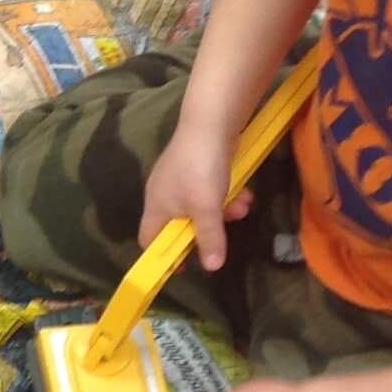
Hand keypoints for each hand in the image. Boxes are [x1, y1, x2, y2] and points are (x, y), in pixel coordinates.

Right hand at [141, 119, 249, 270]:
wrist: (209, 124)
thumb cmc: (200, 170)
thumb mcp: (207, 208)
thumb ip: (209, 238)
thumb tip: (212, 268)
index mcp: (155, 208)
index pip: (149, 240)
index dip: (165, 255)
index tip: (186, 264)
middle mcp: (162, 195)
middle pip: (179, 226)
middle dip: (205, 231)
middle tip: (223, 233)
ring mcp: (179, 179)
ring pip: (199, 208)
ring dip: (222, 211)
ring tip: (242, 206)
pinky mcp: (195, 168)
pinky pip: (208, 191)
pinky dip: (225, 195)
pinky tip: (243, 192)